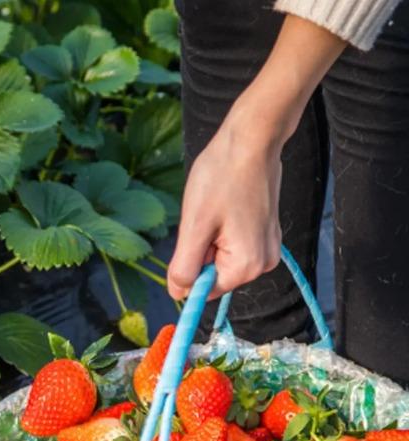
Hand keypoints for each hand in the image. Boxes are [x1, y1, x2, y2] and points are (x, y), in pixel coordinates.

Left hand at [166, 15, 345, 300]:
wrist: (252, 139)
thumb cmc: (222, 177)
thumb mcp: (194, 226)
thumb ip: (185, 267)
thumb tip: (177, 295)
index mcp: (246, 266)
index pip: (204, 290)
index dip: (190, 267)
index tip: (194, 235)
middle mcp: (263, 264)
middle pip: (214, 275)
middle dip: (202, 251)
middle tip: (205, 218)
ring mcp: (267, 249)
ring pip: (221, 259)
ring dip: (210, 240)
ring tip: (216, 210)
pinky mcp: (265, 235)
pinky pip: (232, 246)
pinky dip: (221, 231)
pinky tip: (225, 207)